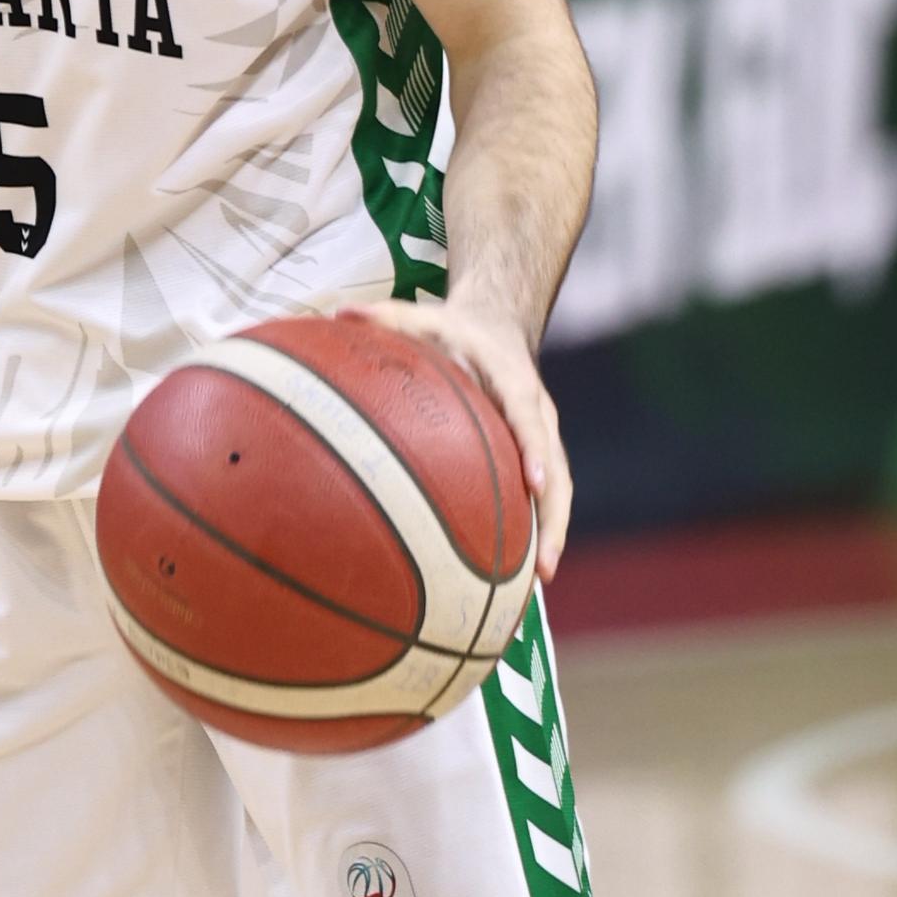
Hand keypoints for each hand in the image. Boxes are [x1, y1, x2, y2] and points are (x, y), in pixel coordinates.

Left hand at [388, 296, 572, 582]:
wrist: (498, 326)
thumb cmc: (455, 330)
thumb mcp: (424, 317)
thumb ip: (386, 318)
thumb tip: (339, 312)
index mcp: (515, 384)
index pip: (531, 420)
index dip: (536, 451)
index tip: (533, 483)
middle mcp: (537, 415)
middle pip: (557, 473)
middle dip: (553, 519)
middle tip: (542, 565)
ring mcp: (541, 438)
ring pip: (557, 492)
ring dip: (551, 536)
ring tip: (537, 583)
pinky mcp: (535, 455)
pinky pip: (541, 497)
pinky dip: (534, 531)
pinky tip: (514, 574)